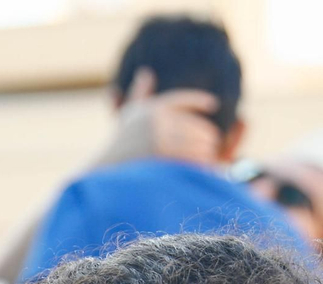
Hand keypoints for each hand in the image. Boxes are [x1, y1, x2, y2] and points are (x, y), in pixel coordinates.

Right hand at [92, 69, 223, 170]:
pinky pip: (191, 159)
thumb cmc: (121, 143)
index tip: (213, 104)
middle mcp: (154, 121)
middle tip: (213, 141)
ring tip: (211, 155)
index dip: (199, 101)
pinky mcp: (163, 158)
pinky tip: (207, 168)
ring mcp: (158, 139)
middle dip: (206, 134)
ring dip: (206, 150)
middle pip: (193, 124)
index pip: (181, 100)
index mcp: (150, 109)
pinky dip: (202, 164)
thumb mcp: (129, 115)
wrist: (108, 172)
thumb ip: (139, 93)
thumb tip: (146, 72)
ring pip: (195, 142)